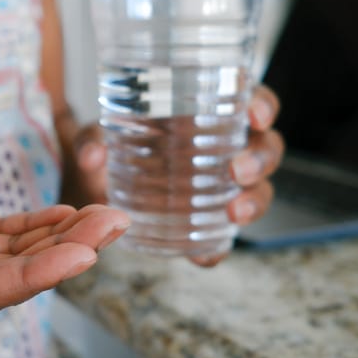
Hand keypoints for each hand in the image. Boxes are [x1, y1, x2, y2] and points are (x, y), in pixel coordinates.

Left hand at [65, 85, 284, 265]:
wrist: (97, 182)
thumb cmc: (112, 144)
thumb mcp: (98, 135)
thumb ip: (92, 139)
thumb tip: (92, 157)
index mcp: (207, 113)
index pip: (249, 101)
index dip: (262, 105)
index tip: (255, 115)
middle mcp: (224, 147)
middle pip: (265, 147)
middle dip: (260, 158)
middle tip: (238, 171)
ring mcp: (221, 185)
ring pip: (259, 189)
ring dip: (255, 201)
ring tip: (235, 212)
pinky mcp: (206, 220)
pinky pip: (222, 236)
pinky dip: (218, 247)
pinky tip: (206, 256)